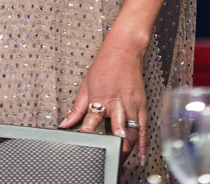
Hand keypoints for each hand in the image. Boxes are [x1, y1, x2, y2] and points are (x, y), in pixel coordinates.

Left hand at [58, 36, 147, 165]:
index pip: (93, 118)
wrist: (124, 50)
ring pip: (132, 132)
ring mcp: (131, 105)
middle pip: (117, 128)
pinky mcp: (142, 106)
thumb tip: (65, 124)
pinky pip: (144, 129)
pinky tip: (140, 156)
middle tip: (110, 156)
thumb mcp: (86, 85)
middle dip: (115, 145)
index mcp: (100, 97)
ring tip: (122, 160)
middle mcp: (117, 103)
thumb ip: (76, 108)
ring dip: (127, 148)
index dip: (88, 131)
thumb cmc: (105, 65)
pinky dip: (142, 145)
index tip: (86, 141)